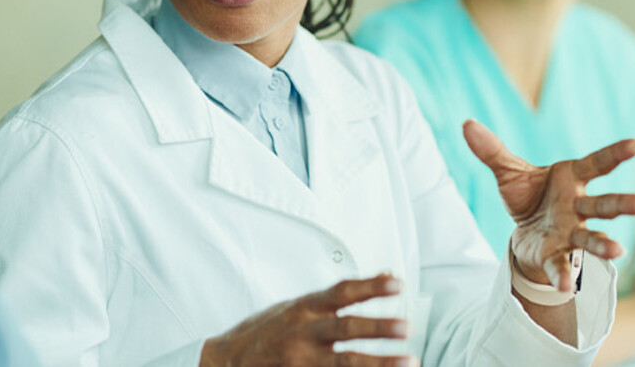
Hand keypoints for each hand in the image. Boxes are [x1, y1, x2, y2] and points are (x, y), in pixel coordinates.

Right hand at [201, 274, 412, 366]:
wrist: (225, 361)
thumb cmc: (267, 331)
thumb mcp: (298, 306)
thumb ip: (339, 296)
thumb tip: (385, 276)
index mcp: (304, 309)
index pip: (341, 292)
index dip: (371, 286)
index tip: (398, 283)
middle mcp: (303, 333)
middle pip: (345, 329)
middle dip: (378, 328)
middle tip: (407, 327)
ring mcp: (301, 361)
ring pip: (345, 363)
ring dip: (379, 363)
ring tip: (409, 361)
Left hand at [463, 120, 634, 294]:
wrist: (523, 232)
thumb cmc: (528, 197)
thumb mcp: (509, 172)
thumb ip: (492, 150)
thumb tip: (466, 125)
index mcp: (573, 178)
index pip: (599, 163)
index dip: (619, 153)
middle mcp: (578, 206)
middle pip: (606, 204)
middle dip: (626, 205)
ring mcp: (571, 231)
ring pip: (591, 237)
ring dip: (604, 244)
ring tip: (619, 251)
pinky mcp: (556, 253)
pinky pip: (561, 264)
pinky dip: (562, 275)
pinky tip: (565, 288)